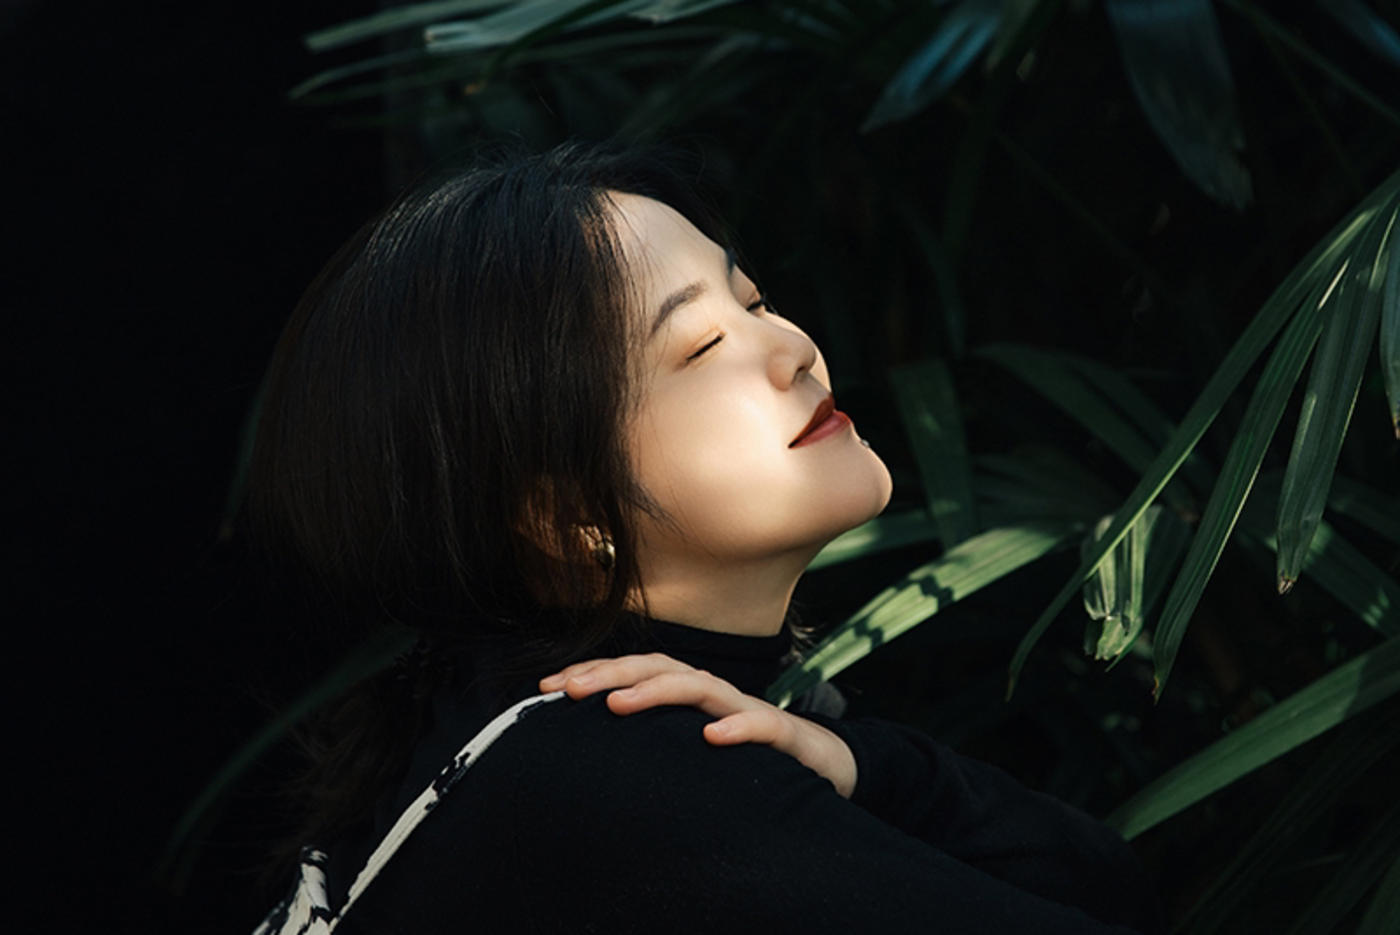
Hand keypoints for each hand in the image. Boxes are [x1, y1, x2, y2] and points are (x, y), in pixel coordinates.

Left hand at [539, 653, 856, 797]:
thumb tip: (589, 755)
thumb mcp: (690, 751)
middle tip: (568, 690)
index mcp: (689, 697)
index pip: (636, 673)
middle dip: (612, 674)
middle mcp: (714, 696)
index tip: (546, 688)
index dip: (593, 675)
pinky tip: (712, 737)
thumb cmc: (748, 758)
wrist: (826, 766)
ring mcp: (748, 712)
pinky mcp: (785, 737)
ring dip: (657, 691)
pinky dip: (737, 727)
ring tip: (618, 705)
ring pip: (701, 687)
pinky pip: (762, 725)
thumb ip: (652, 744)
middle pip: (659, 668)